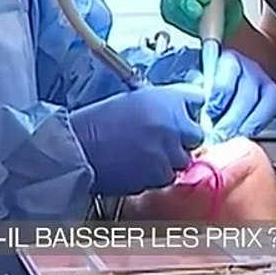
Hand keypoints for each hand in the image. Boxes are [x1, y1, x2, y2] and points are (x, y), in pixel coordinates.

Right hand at [70, 84, 205, 195]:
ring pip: (182, 159)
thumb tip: (171, 115)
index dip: (187, 108)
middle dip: (183, 138)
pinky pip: (167, 176)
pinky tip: (137, 167)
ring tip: (144, 155)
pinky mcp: (161, 175)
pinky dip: (156, 174)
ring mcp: (169, 152)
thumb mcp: (131, 100)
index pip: (197, 98)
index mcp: (166, 98)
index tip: (181, 114)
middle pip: (196, 133)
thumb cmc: (96, 121)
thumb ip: (158, 106)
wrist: (78, 147)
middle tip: (162, 139)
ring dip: (169, 158)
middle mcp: (174, 124)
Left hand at [204, 51, 275, 140]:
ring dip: (254, 123)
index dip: (218, 99)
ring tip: (239, 138)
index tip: (209, 114)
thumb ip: (195, 95)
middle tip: (220, 136)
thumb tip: (192, 118)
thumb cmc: (211, 81)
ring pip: (269, 102)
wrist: (231, 72)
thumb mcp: (198, 80)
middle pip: (247, 94)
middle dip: (233, 119)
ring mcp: (266, 83)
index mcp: (228, 62)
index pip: (226, 79)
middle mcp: (250, 70)